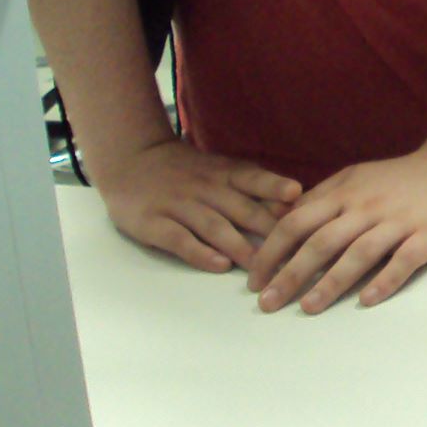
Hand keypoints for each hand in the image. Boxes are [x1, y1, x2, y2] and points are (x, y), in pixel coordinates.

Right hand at [90, 138, 302, 274]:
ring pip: (213, 226)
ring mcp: (178, 205)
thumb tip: (294, 203)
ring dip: (239, 246)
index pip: (252, 178)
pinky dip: (200, 253)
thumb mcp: (219, 169)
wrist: (130, 161)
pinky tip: (219, 265)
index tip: (296, 195)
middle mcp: (204, 187)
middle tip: (291, 251)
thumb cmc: (186, 170)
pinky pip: (179, 239)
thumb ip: (250, 185)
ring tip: (261, 266)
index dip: (273, 186)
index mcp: (223, 173)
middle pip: (239, 208)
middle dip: (266, 229)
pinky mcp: (153, 223)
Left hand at [248, 144, 426, 312]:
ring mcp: (399, 221)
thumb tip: (280, 220)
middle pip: (321, 242)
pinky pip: (405, 260)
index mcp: (345, 193)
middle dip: (290, 274)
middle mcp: (367, 207)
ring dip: (331, 282)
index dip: (271, 251)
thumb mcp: (355, 177)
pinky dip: (385, 280)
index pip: (297, 222)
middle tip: (268, 304)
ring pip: (359, 253)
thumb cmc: (401, 178)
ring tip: (309, 308)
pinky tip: (367, 300)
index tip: (254, 280)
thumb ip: (320, 198)